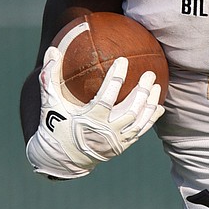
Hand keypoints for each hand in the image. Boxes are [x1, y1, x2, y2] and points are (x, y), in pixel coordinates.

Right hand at [26, 46, 164, 178]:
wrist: (60, 159)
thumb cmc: (55, 126)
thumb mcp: (50, 103)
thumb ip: (50, 77)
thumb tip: (51, 50)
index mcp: (89, 120)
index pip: (107, 97)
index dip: (116, 78)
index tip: (123, 61)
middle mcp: (105, 131)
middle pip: (130, 110)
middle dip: (142, 91)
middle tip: (150, 73)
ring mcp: (116, 140)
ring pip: (139, 121)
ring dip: (150, 104)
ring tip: (157, 86)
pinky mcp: (121, 146)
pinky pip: (140, 132)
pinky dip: (150, 119)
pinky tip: (159, 107)